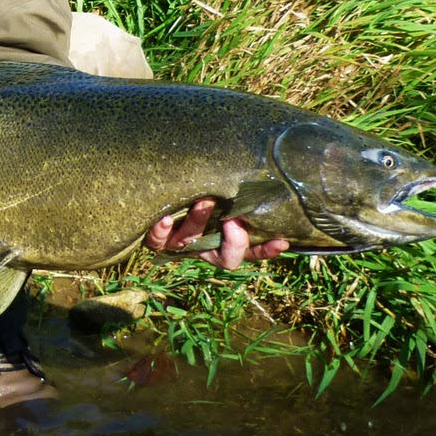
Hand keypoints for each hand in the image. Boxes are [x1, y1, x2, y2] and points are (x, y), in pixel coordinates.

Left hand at [144, 198, 288, 269]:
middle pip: (226, 260)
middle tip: (233, 219)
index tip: (281, 241)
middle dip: (234, 241)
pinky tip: (165, 217)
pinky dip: (162, 230)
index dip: (265, 252)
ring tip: (204, 201)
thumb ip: (235, 192)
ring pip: (193, 244)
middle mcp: (204, 247)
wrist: (154, 190)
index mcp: (223, 241)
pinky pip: (157, 241)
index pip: (251, 253)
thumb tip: (259, 174)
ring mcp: (181, 245)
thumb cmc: (196, 186)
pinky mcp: (157, 240)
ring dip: (199, 223)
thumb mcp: (221, 191)